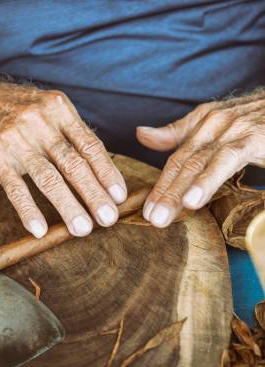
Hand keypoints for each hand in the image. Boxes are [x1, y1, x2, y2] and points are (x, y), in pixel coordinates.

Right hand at [0, 73, 126, 236]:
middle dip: (94, 194)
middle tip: (109, 219)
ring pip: (48, 178)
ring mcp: (15, 139)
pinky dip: (28, 211)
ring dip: (68, 206)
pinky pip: (15, 189)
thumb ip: (71, 134)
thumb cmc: (15, 110)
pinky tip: (39, 230)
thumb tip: (104, 171)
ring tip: (83, 230)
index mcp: (59, 109)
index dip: (107, 173)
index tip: (121, 196)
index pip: (90, 145)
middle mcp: (39, 122)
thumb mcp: (46, 109)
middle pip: (73, 164)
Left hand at [136, 89, 264, 227]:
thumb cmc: (258, 119)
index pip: (176, 158)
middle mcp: (216, 122)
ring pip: (199, 163)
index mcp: (205, 121)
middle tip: (150, 219)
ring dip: (179, 192)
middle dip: (165, 193)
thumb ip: (181, 132)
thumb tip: (141, 134)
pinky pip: (226, 160)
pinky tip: (194, 200)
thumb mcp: (218, 124)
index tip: (145, 211)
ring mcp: (235, 129)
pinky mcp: (253, 137)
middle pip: (183, 163)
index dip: (160, 185)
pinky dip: (208, 180)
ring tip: (164, 215)